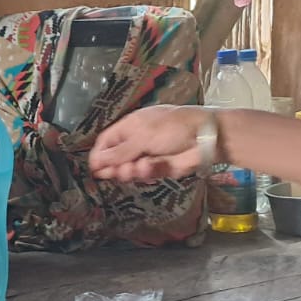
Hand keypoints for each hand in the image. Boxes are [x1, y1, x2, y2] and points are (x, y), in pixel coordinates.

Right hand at [89, 105, 209, 181]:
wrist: (205, 138)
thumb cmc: (173, 128)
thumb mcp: (142, 136)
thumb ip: (119, 151)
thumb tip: (97, 160)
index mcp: (131, 126)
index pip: (108, 141)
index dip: (100, 154)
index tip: (95, 168)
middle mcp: (138, 140)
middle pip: (117, 158)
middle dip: (115, 166)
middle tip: (113, 173)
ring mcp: (150, 155)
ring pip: (131, 169)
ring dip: (130, 171)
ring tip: (134, 170)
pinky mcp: (161, 168)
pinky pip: (147, 174)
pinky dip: (146, 173)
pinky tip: (149, 168)